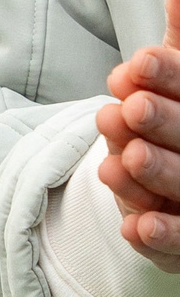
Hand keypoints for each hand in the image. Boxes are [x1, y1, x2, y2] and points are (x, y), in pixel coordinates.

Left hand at [97, 0, 179, 270]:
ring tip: (122, 161)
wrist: (172, 187)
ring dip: (158, 174)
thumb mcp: (174, 74)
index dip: (169, 75)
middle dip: (166, 123)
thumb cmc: (175, 116)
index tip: (137, 62)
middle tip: (130, 108)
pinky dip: (161, 234)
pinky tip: (135, 226)